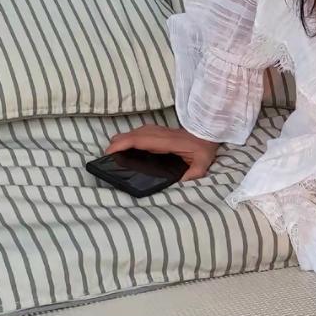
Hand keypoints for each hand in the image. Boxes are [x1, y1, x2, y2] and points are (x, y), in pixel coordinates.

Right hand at [104, 125, 219, 181]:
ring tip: (113, 152)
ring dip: (122, 140)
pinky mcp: (159, 132)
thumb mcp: (203, 162)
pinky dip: (130, 138)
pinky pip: (140, 133)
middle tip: (107, 156)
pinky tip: (127, 146)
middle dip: (117, 143)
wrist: (209, 131)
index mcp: (167, 141)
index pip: (140, 140)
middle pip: (132, 135)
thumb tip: (183, 184)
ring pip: (135, 132)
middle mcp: (160, 134)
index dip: (123, 144)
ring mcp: (159, 131)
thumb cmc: (204, 147)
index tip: (110, 152)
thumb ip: (194, 173)